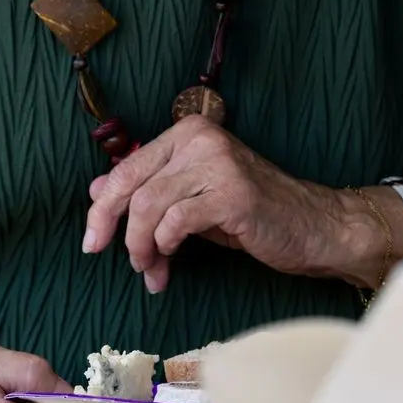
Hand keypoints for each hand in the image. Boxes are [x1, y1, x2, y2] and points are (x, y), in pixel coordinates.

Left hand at [82, 115, 381, 291]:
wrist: (310, 226)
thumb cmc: (250, 213)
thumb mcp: (191, 198)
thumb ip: (149, 190)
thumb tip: (95, 189)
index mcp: (188, 133)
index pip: (127, 168)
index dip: (101, 207)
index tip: (91, 240)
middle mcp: (201, 139)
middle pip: (132, 185)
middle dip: (112, 228)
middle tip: (104, 257)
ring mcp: (218, 163)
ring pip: (150, 207)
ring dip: (141, 247)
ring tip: (150, 270)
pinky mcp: (232, 193)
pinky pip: (177, 221)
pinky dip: (166, 245)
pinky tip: (172, 260)